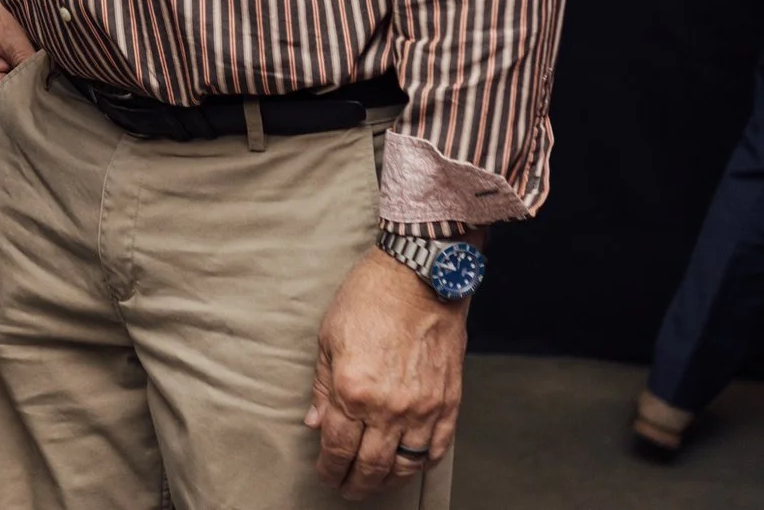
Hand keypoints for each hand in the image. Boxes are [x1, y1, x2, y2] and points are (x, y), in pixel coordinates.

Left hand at [306, 248, 468, 499]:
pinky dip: (422, 463)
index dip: (329, 467)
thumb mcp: (329, 338)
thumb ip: (323, 388)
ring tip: (376, 481)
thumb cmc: (371, 298)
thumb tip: (315, 422)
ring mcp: (422, 408)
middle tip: (347, 488)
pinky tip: (410, 464)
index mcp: (353, 391)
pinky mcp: (448, 402)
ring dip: (387, 479)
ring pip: (405, 465)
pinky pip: (436, 448)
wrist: (421, 276)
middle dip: (355, 483)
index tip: (326, 473)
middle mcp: (389, 407)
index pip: (337, 448)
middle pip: (370, 465)